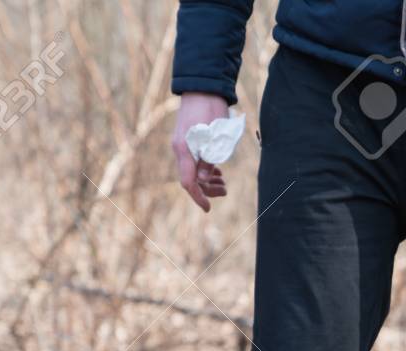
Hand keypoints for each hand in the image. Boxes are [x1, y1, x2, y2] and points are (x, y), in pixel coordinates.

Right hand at [171, 92, 230, 211]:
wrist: (202, 88)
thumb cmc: (211, 110)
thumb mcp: (215, 136)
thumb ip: (208, 160)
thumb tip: (201, 181)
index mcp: (184, 150)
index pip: (188, 182)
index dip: (198, 197)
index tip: (208, 208)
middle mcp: (180, 149)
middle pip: (190, 179)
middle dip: (207, 189)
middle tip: (225, 190)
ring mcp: (183, 144)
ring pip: (192, 170)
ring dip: (207, 179)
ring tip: (224, 181)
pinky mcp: (188, 139)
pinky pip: (194, 161)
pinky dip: (205, 168)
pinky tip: (217, 170)